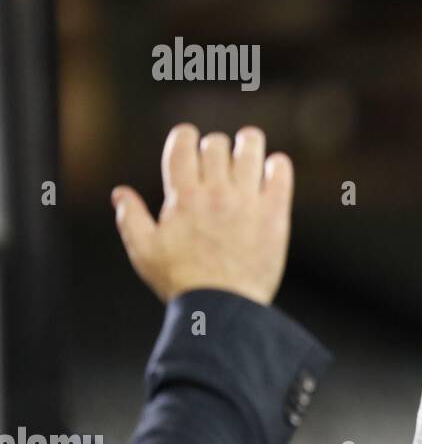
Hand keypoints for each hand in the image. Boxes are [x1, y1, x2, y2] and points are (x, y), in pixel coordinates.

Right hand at [111, 123, 293, 305]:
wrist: (223, 307)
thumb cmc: (182, 282)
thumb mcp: (145, 253)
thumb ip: (131, 219)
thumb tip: (120, 194)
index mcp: (183, 198)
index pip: (182, 146)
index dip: (184, 136)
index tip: (188, 139)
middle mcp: (215, 193)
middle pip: (216, 145)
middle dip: (214, 145)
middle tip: (218, 156)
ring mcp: (247, 201)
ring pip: (250, 149)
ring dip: (248, 143)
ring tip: (249, 146)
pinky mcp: (274, 213)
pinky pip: (280, 174)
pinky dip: (278, 165)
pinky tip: (273, 167)